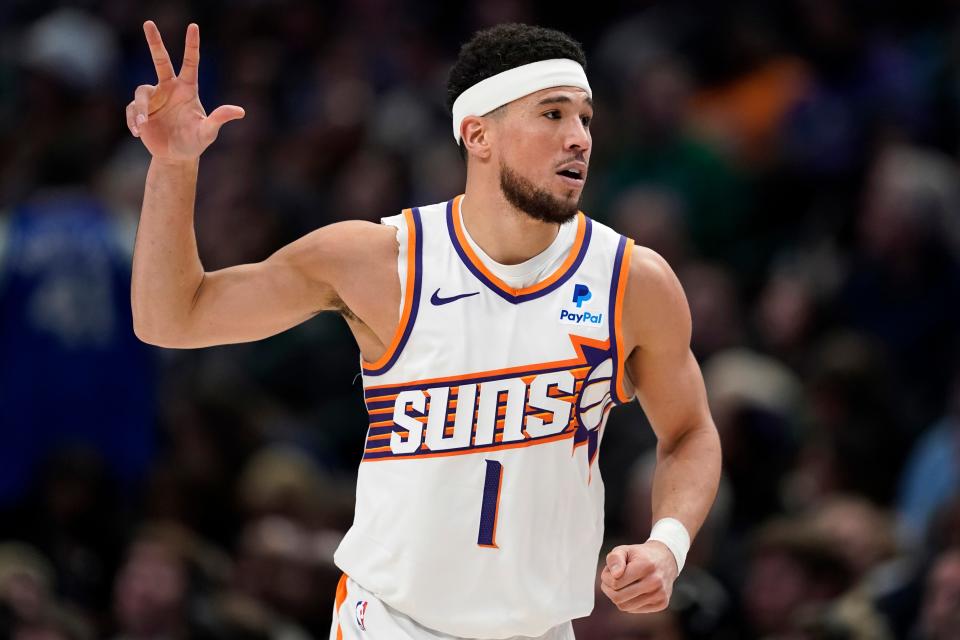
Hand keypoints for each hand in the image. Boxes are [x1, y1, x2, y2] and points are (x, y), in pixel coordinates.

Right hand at [125, 21, 244, 160]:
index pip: (191, 63)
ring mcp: (153, 98)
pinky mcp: (140, 110)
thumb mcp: (208, 132)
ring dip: (141, 108)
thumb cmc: (195, 142)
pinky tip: (138, 133)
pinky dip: (133, 120)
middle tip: (148, 23)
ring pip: (141, 92)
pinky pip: (132, 109)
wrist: (175, 156)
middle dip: (155, 41)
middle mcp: (169, 88)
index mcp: (187, 89)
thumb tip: (240, 111)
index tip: (194, 26)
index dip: (192, 45)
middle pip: (161, 60)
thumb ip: (219, 119)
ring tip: (143, 125)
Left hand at [599, 541, 677, 612]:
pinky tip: (632, 591)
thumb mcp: (624, 550)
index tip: (609, 572)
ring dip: (617, 597)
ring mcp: (660, 594)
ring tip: (620, 586)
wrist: (666, 559)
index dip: (606, 577)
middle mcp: (655, 582)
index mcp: (645, 566)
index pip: (615, 583)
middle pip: (618, 598)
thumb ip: (614, 558)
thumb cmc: (640, 555)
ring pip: (625, 607)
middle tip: (610, 581)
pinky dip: (628, 602)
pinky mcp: (662, 603)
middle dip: (609, 590)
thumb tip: (615, 575)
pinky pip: (635, 610)